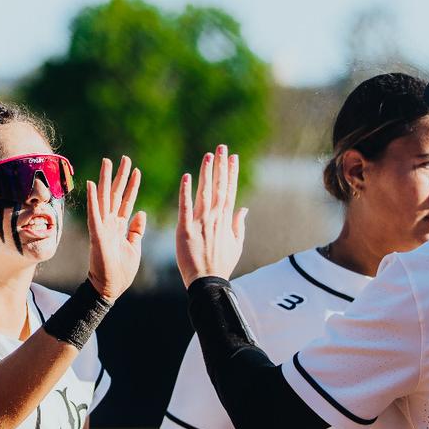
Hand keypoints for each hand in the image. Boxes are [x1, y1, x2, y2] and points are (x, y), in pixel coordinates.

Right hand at [84, 156, 147, 299]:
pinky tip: (90, 184)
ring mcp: (102, 227)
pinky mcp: (96, 234)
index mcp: (120, 227)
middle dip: (120, 176)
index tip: (137, 171)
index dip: (132, 186)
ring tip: (107, 162)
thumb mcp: (134, 247)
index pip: (126, 201)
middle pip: (115, 194)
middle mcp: (110, 223)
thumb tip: (141, 213)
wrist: (110, 288)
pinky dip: (92, 199)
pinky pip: (94, 214)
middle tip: (124, 158)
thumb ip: (136, 230)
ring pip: (104, 199)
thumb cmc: (121, 271)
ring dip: (105, 180)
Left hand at [175, 144, 247, 286]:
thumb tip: (243, 208)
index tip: (233, 157)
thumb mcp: (236, 245)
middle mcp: (215, 218)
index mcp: (226, 220)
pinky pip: (185, 207)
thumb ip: (238, 224)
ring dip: (206, 173)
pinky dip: (186, 192)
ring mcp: (201, 223)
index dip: (231, 173)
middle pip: (219, 187)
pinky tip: (186, 176)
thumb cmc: (221, 265)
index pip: (230, 191)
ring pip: (204, 193)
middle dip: (220, 166)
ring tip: (208, 155)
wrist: (207, 282)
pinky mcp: (185, 229)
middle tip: (221, 147)